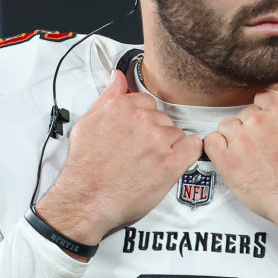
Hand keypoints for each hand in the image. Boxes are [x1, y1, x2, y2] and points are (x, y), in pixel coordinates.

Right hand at [35, 71, 201, 249]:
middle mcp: (141, 120)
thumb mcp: (87, 123)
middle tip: (141, 151)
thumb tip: (118, 78)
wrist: (87, 199)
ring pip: (177, 133)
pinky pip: (193, 147)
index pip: (147, 102)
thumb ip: (107, 97)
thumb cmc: (85, 167)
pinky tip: (175, 160)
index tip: (139, 132)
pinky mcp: (170, 164)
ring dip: (168, 146)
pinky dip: (188, 152)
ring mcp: (158, 141)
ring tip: (150, 162)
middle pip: (162, 118)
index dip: (143, 119)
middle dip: (155, 133)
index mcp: (121, 107)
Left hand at [204, 76, 277, 264]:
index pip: (262, 98)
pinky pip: (210, 143)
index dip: (264, 112)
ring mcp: (241, 141)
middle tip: (261, 147)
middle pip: (243, 114)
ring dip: (233, 138)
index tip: (266, 124)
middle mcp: (259, 122)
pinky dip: (216, 149)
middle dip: (250, 128)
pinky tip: (230, 159)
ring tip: (248, 156)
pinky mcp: (228, 161)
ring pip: (226, 127)